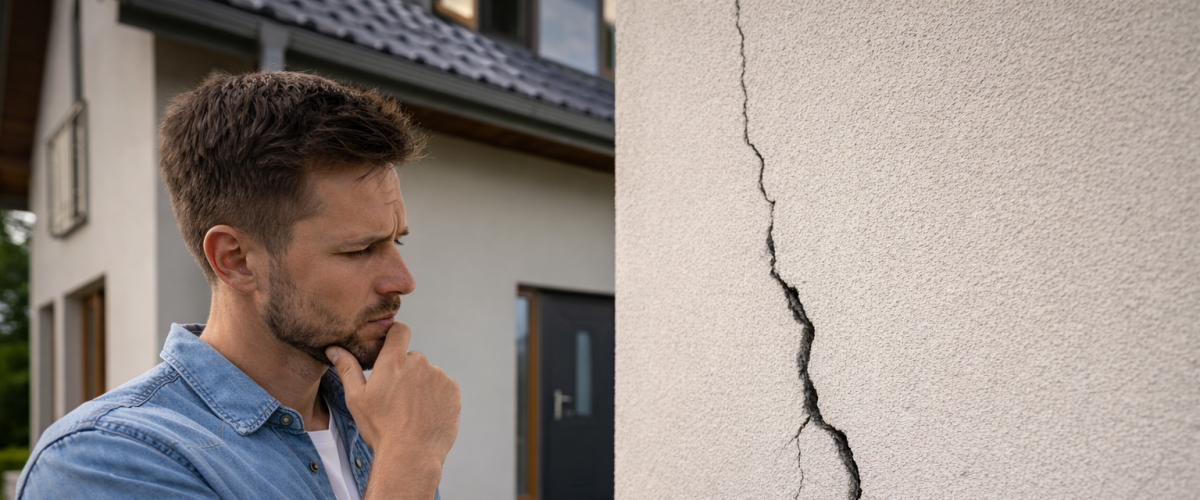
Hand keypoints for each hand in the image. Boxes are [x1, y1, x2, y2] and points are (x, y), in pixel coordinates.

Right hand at [327, 322, 459, 495]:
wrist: (411, 455)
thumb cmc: (380, 428)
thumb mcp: (357, 399)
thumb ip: (347, 369)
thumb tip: (334, 349)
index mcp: (394, 362)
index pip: (399, 330)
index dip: (395, 334)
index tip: (391, 345)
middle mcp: (419, 363)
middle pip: (412, 358)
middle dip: (405, 372)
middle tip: (396, 398)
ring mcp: (439, 376)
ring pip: (428, 374)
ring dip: (421, 385)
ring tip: (411, 411)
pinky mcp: (453, 391)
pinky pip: (443, 387)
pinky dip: (436, 397)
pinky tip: (425, 415)